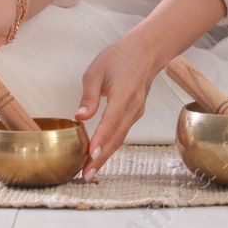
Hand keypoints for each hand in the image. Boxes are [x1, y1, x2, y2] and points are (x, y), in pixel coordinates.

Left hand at [74, 35, 160, 181]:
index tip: (90, 155)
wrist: (146, 52)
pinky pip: (122, 133)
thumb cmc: (120, 57)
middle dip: (101, 158)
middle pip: (117, 137)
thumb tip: (80, 117)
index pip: (111, 120)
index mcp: (123, 92)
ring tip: (89, 171)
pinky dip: (110, 146)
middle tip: (85, 175)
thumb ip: (89, 95)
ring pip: (120, 138)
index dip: (100, 139)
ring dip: (105, 155)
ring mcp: (136, 111)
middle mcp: (133, 106)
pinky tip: (98, 155)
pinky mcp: (135, 114)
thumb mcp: (96, 70)